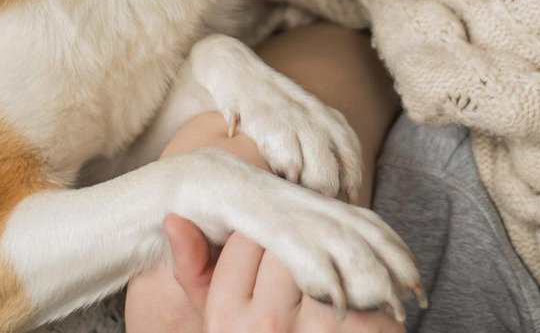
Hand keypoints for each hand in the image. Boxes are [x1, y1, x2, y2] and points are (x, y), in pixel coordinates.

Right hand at [166, 215, 405, 332]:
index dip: (265, 238)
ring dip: (332, 262)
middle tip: (307, 260)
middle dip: (298, 247)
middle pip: (289, 243)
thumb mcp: (222, 324)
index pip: (248, 240)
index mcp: (226, 320)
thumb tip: (174, 218)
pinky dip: (365, 286)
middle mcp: (267, 325)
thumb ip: (197, 272)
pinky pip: (363, 280)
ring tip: (331, 281)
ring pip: (327, 256)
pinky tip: (357, 303)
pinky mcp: (362, 330)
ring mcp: (317, 328)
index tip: (275, 247)